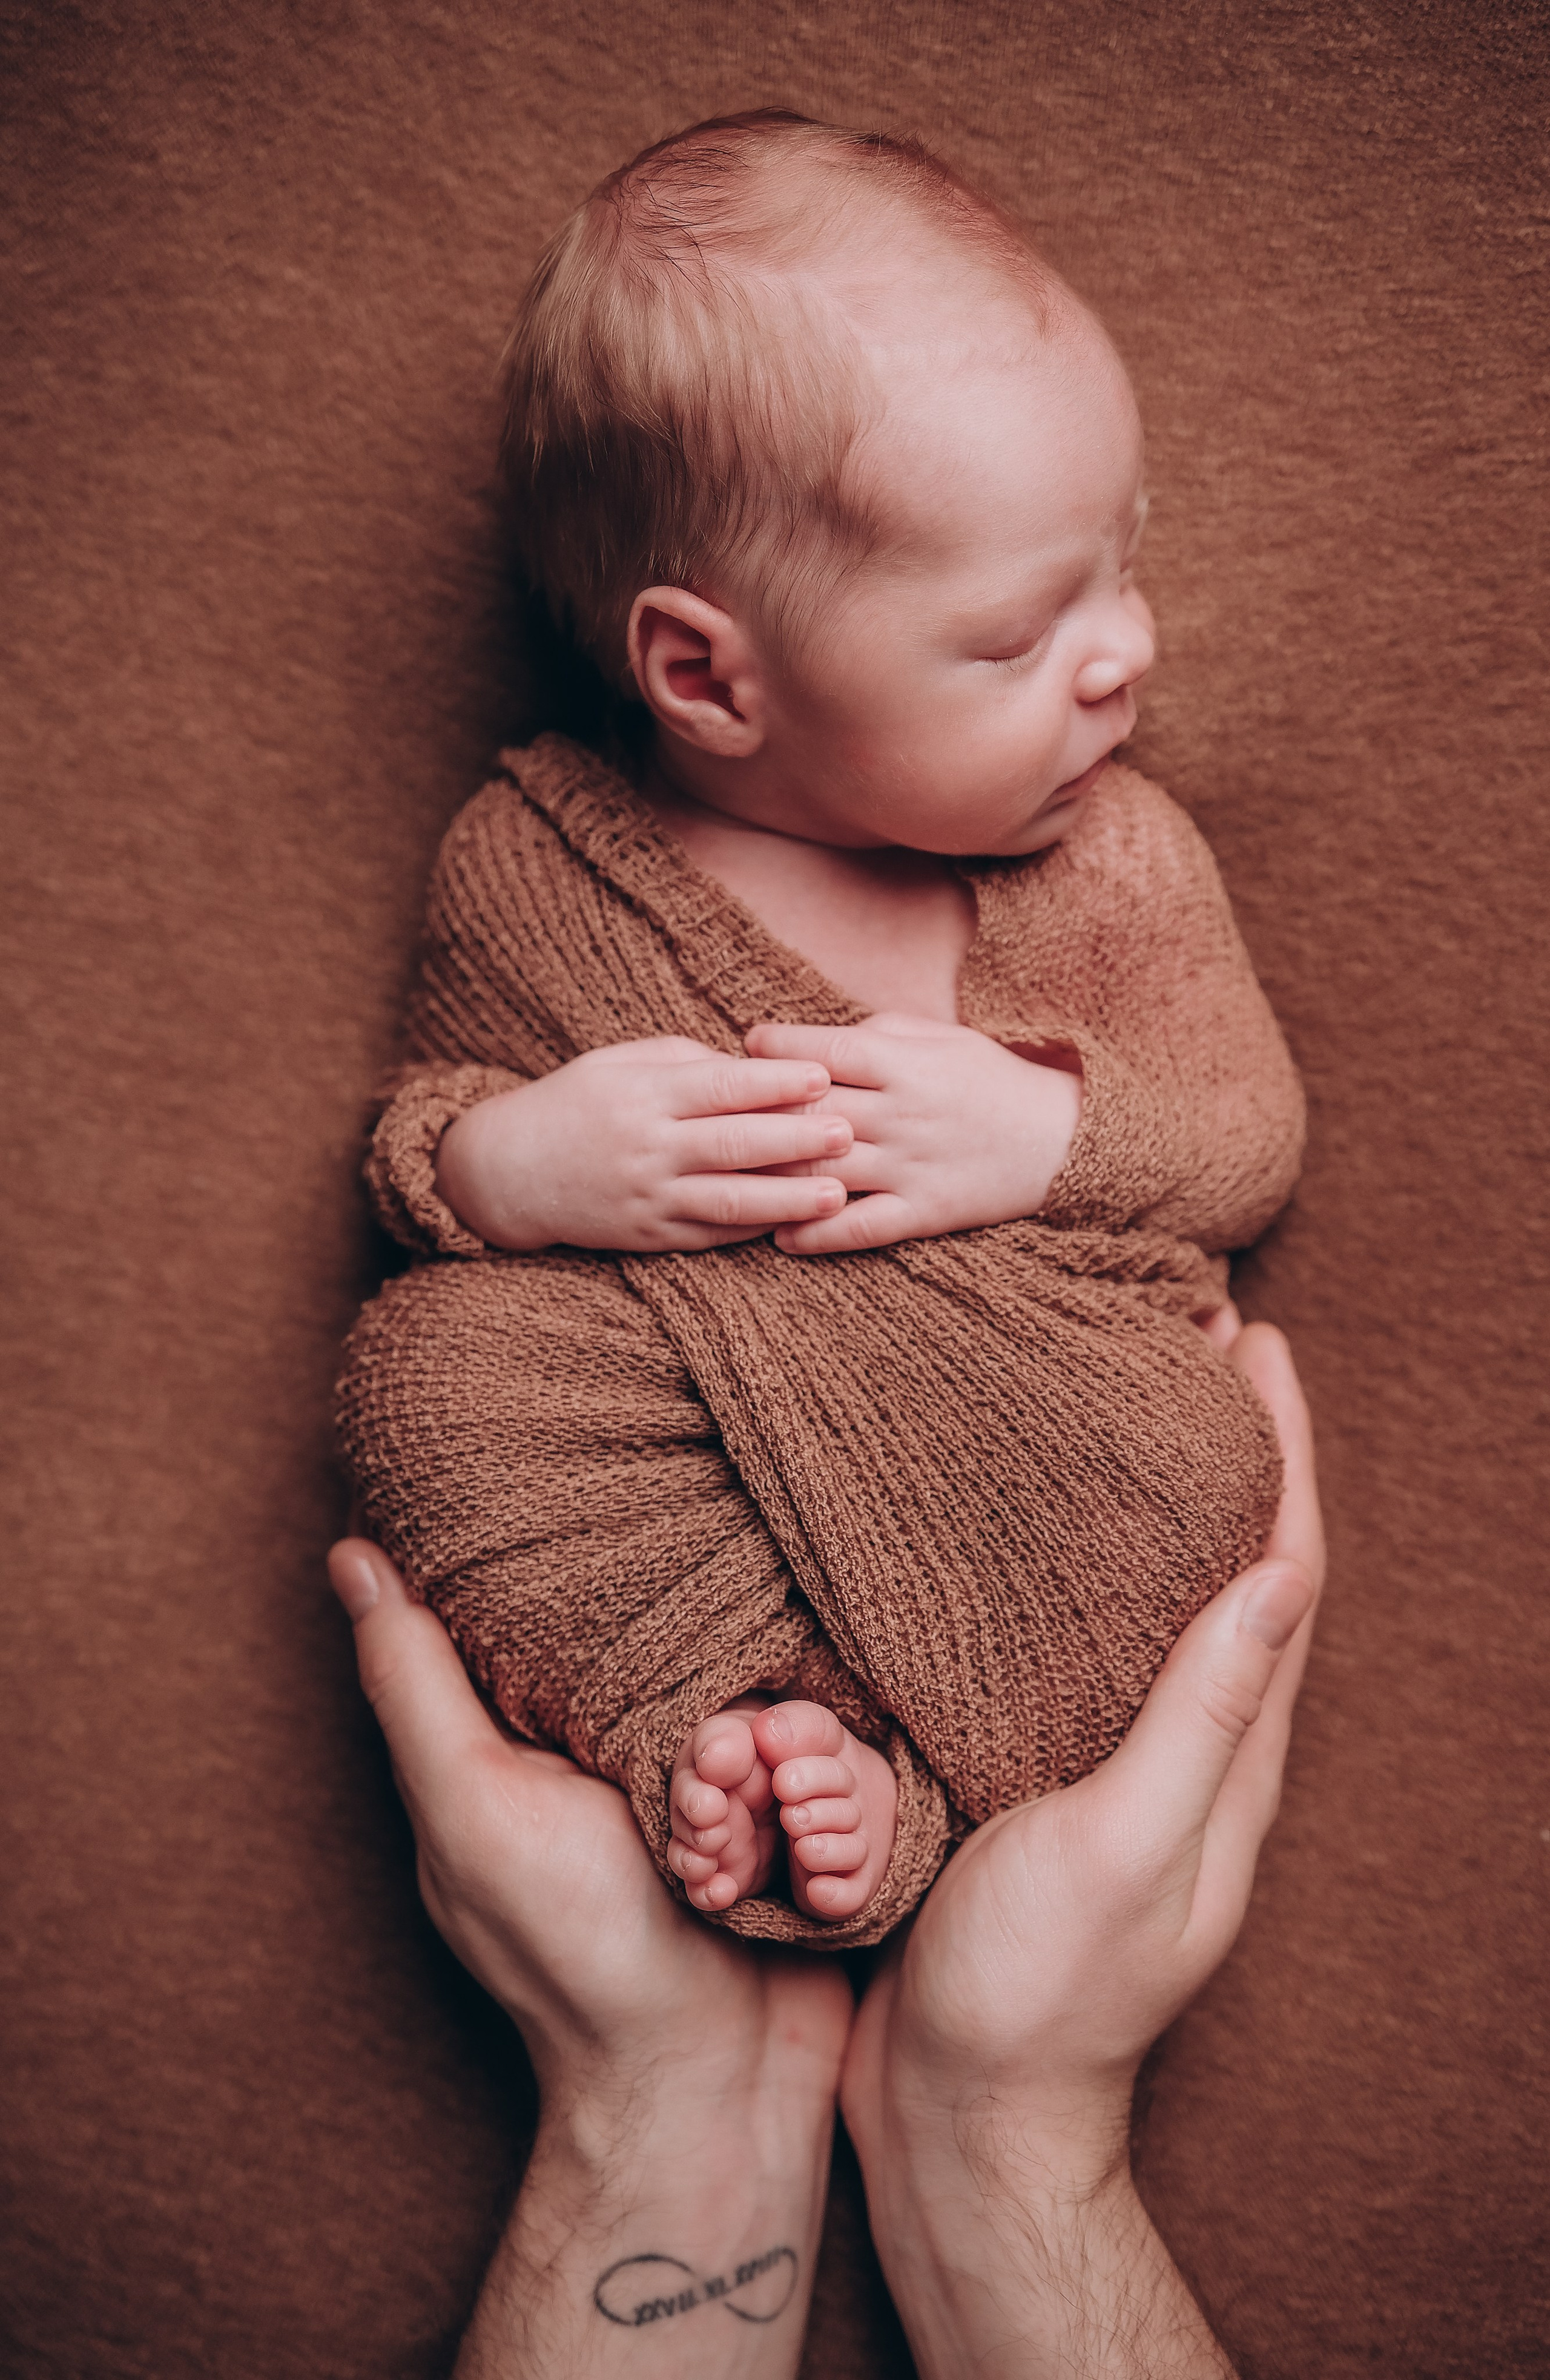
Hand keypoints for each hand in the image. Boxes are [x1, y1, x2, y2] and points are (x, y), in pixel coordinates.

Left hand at [327, 1540, 849, 2376]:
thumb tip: (349, 1553)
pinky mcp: (809, 1822)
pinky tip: (812, 1866)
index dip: (639, 1619)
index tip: (667, 1681)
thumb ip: (414, 1682)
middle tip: (715, 1793)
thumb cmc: (574, 1957)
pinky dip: (844, 1815)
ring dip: (793, 1779)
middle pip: (725, 1657)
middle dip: (735, 1728)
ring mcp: (736, 1789)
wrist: (707, 2085)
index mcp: (554, 1730)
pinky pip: (852, 1772)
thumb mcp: (472, 1808)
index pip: (605, 1613)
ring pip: (798, 1713)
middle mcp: (647, 1747)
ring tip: (764, 1847)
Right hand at [433, 1035, 854, 1252]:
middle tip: (850, 1130)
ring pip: (728, 1198)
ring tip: (838, 1192)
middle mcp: (647, 1147)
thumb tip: (757, 1066)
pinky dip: (755, 1228)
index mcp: (644, 1094)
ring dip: (788, 1196)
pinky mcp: (648, 1236)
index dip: (775, 1081)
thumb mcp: (622, 1063)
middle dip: (796, 1137)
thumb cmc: (578, 1102)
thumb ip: (688, 1063)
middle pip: (733, 1143)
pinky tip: (797, 1222)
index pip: (721, 1086)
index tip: (824, 1074)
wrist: (509, 1171)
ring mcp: (648, 1196)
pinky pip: (710, 1234)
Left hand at [744, 1014, 1081, 1254]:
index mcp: (902, 1063)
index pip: (818, 1053)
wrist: (1065, 1140)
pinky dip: (813, 1235)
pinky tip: (780, 1236)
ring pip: (822, 1171)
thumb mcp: (941, 1038)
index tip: (748, 1049)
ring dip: (771, 1177)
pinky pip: (858, 1229)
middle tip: (722, 1117)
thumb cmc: (991, 1080)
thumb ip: (876, 1034)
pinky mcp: (924, 1212)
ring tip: (734, 1180)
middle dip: (757, 1115)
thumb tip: (810, 1043)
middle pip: (807, 1113)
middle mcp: (900, 1114)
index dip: (772, 1049)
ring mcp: (910, 1167)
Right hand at [842, 1321, 1320, 2376]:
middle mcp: (1185, 1752)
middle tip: (1184, 1341)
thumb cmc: (1037, 1993)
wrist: (959, 2118)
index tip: (1256, 1344)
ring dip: (1151, 1495)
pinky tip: (1020, 1533)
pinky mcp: (1039, 1779)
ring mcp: (1113, 1767)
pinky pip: (1076, 1644)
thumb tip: (1279, 1568)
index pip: (1282, 1574)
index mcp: (1227, 1760)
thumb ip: (1200, 1717)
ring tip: (1110, 1400)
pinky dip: (1073, 1564)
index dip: (1280, 1452)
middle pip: (1229, 1568)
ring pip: (1152, 1599)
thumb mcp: (1126, 1846)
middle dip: (1224, 1449)